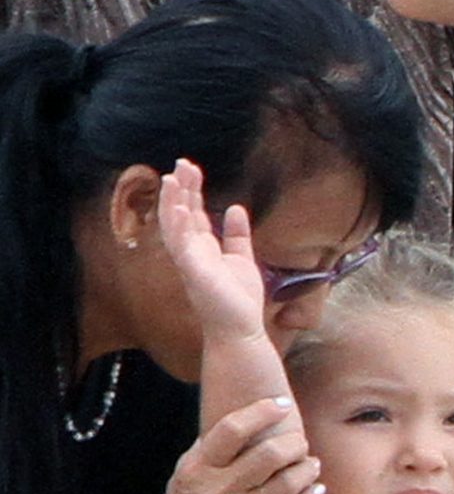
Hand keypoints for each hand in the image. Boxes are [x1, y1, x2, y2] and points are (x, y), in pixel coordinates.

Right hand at [134, 398, 321, 493]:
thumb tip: (246, 419)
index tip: (282, 404)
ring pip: (287, 482)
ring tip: (311, 463)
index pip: (232, 428)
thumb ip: (209, 452)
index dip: (262, 410)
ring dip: (307, 468)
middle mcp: (215, 492)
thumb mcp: (182, 480)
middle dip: (294, 442)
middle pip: (269, 453)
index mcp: (194, 471)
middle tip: (300, 442)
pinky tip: (316, 489)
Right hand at [155, 158, 269, 345]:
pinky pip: (181, 246)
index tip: (190, 168)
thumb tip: (235, 208)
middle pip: (180, 214)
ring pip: (174, 227)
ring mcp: (190, 262)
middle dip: (180, 189)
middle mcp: (191, 252)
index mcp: (202, 248)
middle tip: (181, 163)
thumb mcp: (242, 259)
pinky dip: (179, 226)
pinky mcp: (194, 273)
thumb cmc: (238, 299)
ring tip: (171, 178)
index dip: (190, 190)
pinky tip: (180, 208)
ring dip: (171, 202)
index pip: (193, 213)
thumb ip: (237, 235)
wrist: (240, 329)